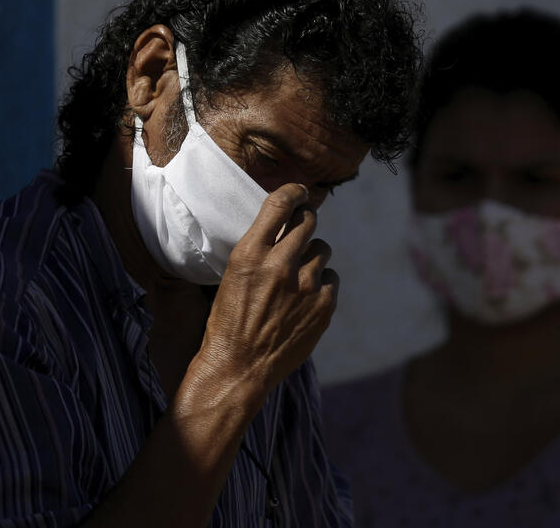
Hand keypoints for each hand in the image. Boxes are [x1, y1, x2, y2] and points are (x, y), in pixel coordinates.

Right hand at [196, 183, 337, 397]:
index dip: (294, 192)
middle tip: (302, 230)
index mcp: (250, 255)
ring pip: (322, 249)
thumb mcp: (233, 276)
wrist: (239, 368)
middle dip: (306, 221)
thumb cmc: (229, 322)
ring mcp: (305, 286)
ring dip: (313, 256)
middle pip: (308, 222)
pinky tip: (305, 298)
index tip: (300, 191)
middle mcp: (280, 266)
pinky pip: (331, 277)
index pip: (279, 205)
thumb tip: (287, 223)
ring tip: (298, 276)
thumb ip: (260, 249)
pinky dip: (321, 284)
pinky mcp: (323, 305)